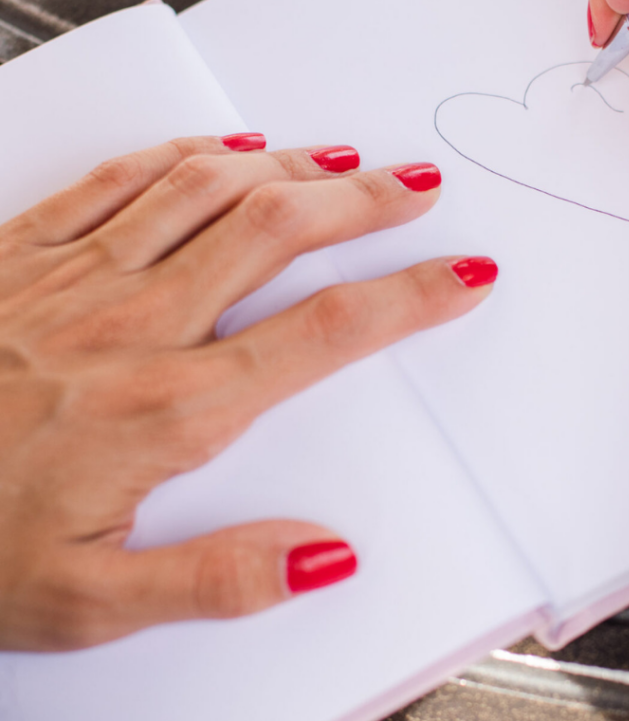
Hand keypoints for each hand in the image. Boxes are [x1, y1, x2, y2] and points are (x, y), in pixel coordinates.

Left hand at [0, 135, 495, 650]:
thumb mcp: (84, 603)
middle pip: (280, 232)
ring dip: (295, 167)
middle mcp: (135, 324)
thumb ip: (216, 578)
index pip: (324, 334)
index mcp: (166, 410)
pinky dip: (188, 153)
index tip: (465, 276)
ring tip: (349, 158)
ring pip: (213, 191)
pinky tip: (231, 145)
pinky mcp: (23, 246)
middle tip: (419, 184)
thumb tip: (327, 556)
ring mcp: (77, 276)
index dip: (409, 298)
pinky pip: (122, 178)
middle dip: (366, 203)